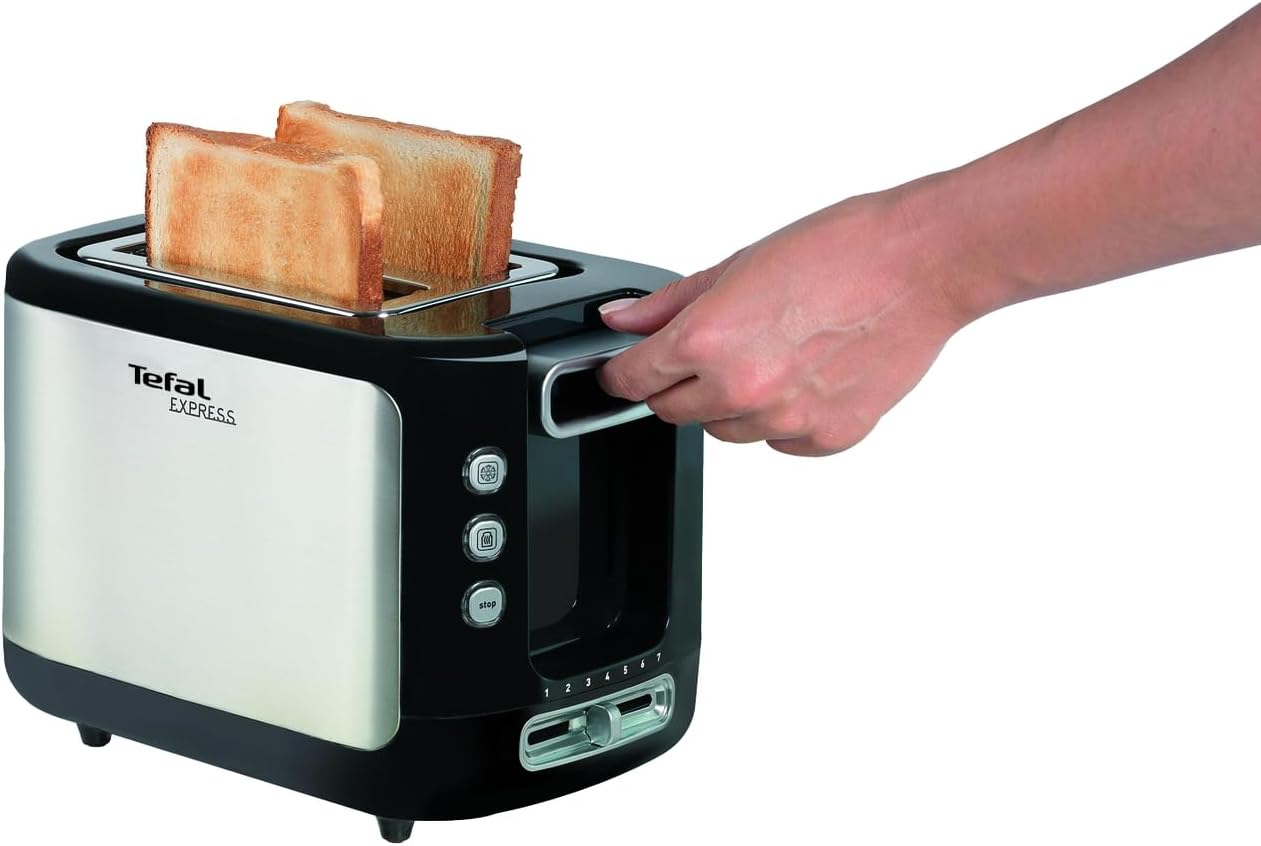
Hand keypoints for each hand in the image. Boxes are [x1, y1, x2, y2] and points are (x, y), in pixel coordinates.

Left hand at [597, 188, 970, 455]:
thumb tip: (622, 321)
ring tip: (772, 353)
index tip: (625, 370)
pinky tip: (805, 375)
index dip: (621, 374)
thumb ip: (669, 305)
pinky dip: (781, 419)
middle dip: (679, 385)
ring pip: (726, 431)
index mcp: (708, 339)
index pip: (632, 381)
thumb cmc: (841, 251)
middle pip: (673, 412)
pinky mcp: (826, 438)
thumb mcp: (737, 266)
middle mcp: (741, 388)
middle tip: (715, 348)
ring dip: (732, 403)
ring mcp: (785, 420)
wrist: (921, 265)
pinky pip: (779, 443)